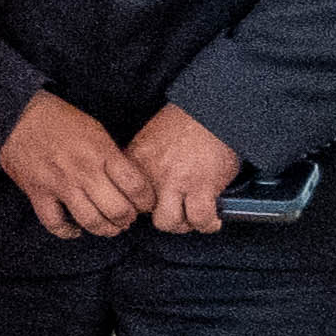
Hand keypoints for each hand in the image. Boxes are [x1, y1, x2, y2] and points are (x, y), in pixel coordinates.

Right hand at [0, 92, 151, 241]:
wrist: (19, 116)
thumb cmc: (62, 121)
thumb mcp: (97, 131)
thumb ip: (113, 158)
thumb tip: (131, 184)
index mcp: (102, 152)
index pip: (136, 187)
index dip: (147, 201)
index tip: (144, 203)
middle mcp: (83, 170)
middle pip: (118, 210)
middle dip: (128, 219)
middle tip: (128, 217)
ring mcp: (59, 183)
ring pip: (91, 221)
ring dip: (106, 229)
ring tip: (109, 226)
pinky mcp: (37, 192)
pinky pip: (55, 223)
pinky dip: (67, 231)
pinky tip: (76, 228)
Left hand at [127, 105, 252, 238]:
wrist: (211, 111)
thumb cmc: (184, 122)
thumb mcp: (149, 139)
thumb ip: (143, 162)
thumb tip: (144, 185)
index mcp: (135, 160)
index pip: (125, 195)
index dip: (140, 205)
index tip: (151, 207)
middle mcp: (152, 174)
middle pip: (145, 214)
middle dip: (161, 218)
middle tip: (174, 214)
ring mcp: (176, 182)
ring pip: (170, 223)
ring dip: (183, 225)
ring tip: (192, 218)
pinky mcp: (202, 187)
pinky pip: (200, 219)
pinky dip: (207, 224)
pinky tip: (211, 221)